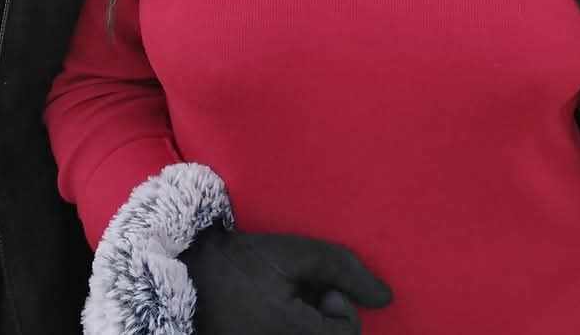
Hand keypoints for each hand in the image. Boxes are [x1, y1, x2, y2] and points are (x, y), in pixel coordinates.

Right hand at [180, 225, 391, 332]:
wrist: (192, 274)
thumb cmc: (247, 261)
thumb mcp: (299, 253)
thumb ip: (345, 271)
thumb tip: (388, 297)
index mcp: (293, 334)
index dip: (343, 308)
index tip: (322, 288)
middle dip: (326, 317)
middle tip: (303, 292)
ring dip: (310, 323)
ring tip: (288, 301)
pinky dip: (295, 328)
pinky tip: (277, 312)